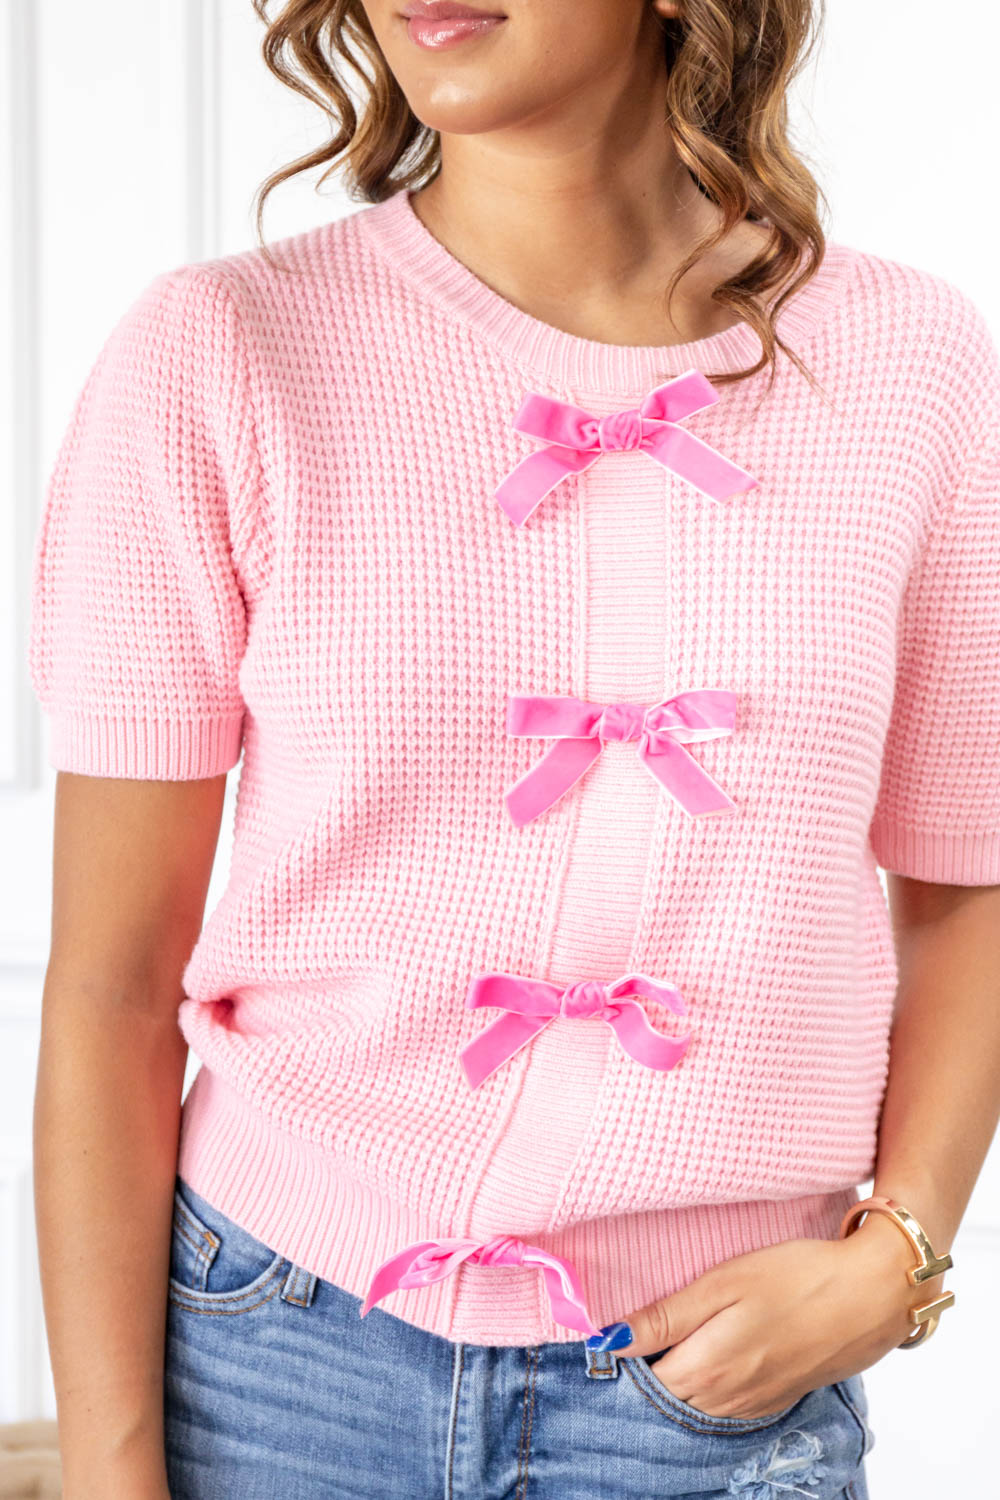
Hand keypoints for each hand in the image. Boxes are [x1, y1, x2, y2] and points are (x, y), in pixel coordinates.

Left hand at [609, 1217, 928, 1420]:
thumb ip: (666, 1316)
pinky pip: (727, 1403)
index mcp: (706, 1367)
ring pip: (696, 1402)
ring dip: (681, 1376)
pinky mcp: (776, 1398)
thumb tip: (611, 1340)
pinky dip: (712, 1383)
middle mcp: (726, 1396)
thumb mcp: (723, 1283)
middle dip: (651, 1366)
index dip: (628, 1352)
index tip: (621, 1325)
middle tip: (649, 1324)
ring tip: (682, 1332)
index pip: (642, 1377)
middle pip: (667, 1394)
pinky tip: (719, 1349)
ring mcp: (754, 1402)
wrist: (872, 1296)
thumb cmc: (797, 1277)